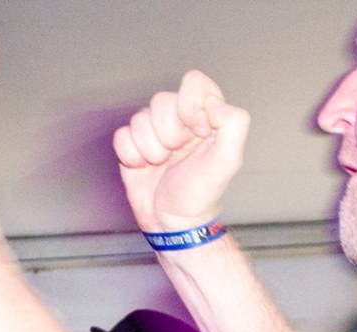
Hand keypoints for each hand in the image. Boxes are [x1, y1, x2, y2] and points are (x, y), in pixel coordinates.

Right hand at [114, 70, 251, 232]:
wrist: (172, 223)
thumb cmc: (200, 195)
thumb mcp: (228, 161)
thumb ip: (234, 124)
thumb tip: (215, 105)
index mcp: (205, 116)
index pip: (194, 84)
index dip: (190, 105)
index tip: (197, 131)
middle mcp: (179, 120)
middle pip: (161, 100)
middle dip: (168, 132)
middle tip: (177, 154)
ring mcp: (154, 132)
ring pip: (139, 118)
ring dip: (149, 148)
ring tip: (161, 164)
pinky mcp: (132, 146)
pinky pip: (122, 136)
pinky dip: (131, 155)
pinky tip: (144, 168)